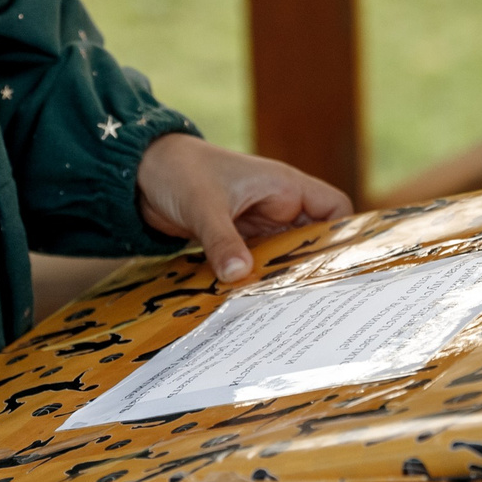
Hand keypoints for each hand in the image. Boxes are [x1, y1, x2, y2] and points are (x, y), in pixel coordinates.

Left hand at [135, 132, 352, 283]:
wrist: (139, 171)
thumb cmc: (179, 170)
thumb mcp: (203, 206)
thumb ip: (223, 241)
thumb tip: (240, 276)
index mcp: (283, 187)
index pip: (334, 209)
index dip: (343, 235)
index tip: (341, 269)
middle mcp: (276, 206)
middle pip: (310, 242)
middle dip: (309, 269)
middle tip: (310, 303)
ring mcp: (255, 225)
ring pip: (281, 257)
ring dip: (278, 279)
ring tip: (282, 311)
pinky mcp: (234, 240)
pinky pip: (255, 264)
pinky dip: (254, 280)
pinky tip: (251, 303)